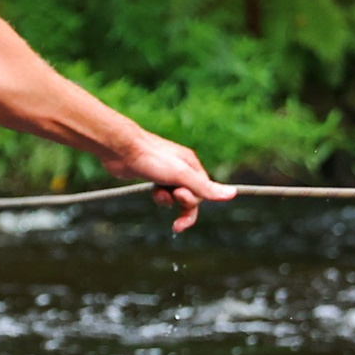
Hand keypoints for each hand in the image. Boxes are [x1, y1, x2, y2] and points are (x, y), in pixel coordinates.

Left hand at [102, 131, 235, 232]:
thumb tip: (233, 194)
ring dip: (166, 200)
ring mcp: (167, 174)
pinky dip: (158, 196)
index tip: (180, 200)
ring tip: (156, 192)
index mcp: (192, 166)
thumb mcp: (181, 175)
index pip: (202, 193)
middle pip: (190, 197)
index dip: (192, 201)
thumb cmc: (152, 158)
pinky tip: (151, 190)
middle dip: (181, 204)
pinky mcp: (154, 178)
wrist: (122, 150)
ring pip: (175, 198)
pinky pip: (163, 194)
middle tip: (169, 197)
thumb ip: (205, 187)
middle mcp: (182, 169)